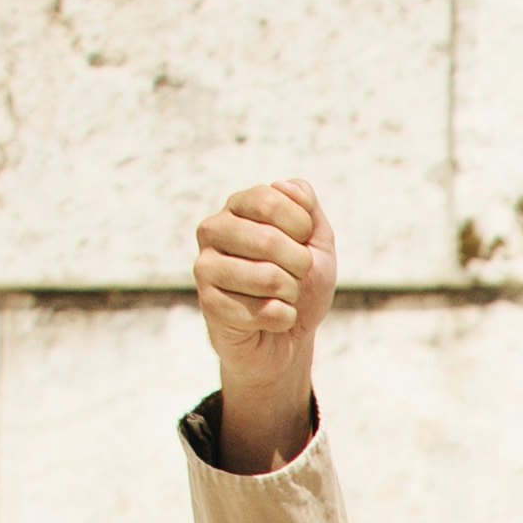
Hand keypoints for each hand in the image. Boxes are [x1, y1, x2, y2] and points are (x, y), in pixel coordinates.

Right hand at [192, 180, 334, 470]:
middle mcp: (213, 231)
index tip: (304, 241)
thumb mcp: (317, 242)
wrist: (290, 336)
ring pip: (267, 277)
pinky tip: (272, 320)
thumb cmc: (301, 284)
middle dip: (300, 265)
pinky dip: (283, 319)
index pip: (268, 198)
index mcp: (237, 208)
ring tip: (284, 297)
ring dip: (291, 293)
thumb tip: (286, 186)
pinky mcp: (209, 304)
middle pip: (268, 239)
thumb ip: (308, 208)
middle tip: (297, 276)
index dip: (300, 225)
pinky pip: (265, 312)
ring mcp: (206, 267)